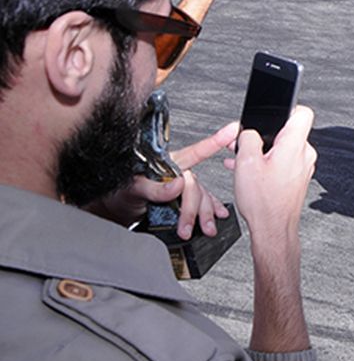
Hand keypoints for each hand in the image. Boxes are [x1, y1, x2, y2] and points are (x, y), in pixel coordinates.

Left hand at [84, 122, 238, 238]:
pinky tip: (218, 216)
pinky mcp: (184, 202)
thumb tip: (178, 184)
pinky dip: (212, 211)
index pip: (194, 152)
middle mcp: (179, 174)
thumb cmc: (121, 194)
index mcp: (168, 164)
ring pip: (202, 198)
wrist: (116, 212)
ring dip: (206, 215)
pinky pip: (203, 204)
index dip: (214, 142)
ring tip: (206, 229)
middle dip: (195, 209)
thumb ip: (155, 188)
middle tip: (187, 227)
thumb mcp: (133, 189)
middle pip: (196, 187)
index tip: (231, 131)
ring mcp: (183, 189)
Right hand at [232, 106, 316, 242]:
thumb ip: (248, 138)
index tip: (271, 113)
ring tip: (243, 161)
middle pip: (287, 131)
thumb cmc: (264, 202)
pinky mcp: (298, 178)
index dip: (286, 108)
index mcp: (295, 145)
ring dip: (263, 151)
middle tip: (246, 143)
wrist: (273, 230)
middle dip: (265, 135)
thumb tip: (250, 131)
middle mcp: (304, 155)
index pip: (303, 112)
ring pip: (283, 148)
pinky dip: (268, 163)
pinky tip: (251, 172)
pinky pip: (283, 162)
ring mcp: (303, 168)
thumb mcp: (246, 162)